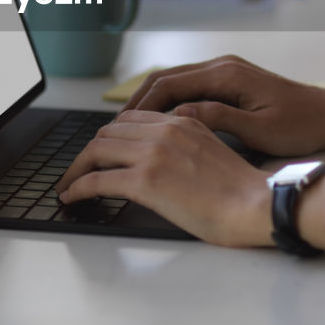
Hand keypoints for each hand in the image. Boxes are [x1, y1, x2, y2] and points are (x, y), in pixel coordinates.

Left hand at [53, 110, 273, 246]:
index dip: (109, 136)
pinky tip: (72, 197)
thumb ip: (187, 144)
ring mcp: (153, 154)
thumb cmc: (242, 190)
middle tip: (78, 169)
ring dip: (76, 168)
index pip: (131, 120)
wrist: (255, 205)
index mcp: (182, 122)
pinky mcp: (145, 181)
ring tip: (68, 185)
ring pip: (97, 151)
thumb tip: (167, 159)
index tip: (100, 152)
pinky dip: (78, 188)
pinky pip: (98, 180)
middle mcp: (164, 131)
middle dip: (88, 152)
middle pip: (108, 132)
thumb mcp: (213, 150)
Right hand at [123, 55, 324, 155]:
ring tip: (130, 126)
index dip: (142, 106)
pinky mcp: (230, 80)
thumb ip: (217, 118)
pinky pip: (190, 85)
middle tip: (115, 128)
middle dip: (138, 101)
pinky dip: (169, 100)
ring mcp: (226, 70)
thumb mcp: (259, 130)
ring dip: (151, 100)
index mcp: (226, 75)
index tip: (121, 127)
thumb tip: (178, 115)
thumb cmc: (301, 126)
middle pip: (166, 78)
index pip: (169, 85)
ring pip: (176, 80)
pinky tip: (160, 121)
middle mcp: (222, 66)